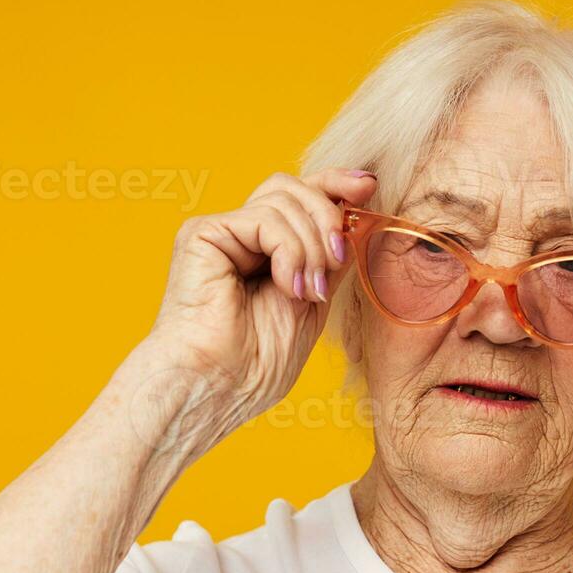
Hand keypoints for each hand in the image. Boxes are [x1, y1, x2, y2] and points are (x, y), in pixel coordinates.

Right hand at [143, 168, 376, 435]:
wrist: (218, 387)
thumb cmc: (258, 363)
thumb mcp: (314, 300)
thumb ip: (330, 257)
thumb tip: (359, 214)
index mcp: (266, 250)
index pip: (302, 197)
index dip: (336, 185)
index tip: (369, 186)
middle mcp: (241, 236)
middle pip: (295, 187)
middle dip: (329, 217)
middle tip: (338, 259)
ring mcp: (222, 232)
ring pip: (284, 199)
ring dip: (311, 245)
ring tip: (309, 290)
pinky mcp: (203, 234)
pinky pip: (265, 218)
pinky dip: (290, 250)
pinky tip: (288, 286)